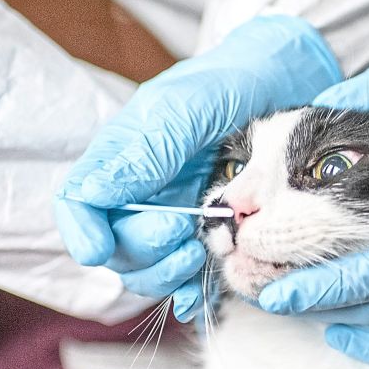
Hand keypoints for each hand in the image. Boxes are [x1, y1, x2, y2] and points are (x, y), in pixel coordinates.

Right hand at [55, 15, 340, 318]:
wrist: (289, 80)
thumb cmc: (236, 79)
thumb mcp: (192, 105)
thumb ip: (148, 148)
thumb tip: (94, 194)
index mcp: (123, 154)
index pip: (79, 202)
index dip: (81, 231)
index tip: (98, 250)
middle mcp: (141, 188)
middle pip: (115, 244)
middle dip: (143, 247)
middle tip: (184, 228)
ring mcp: (174, 211)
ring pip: (148, 266)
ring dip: (168, 270)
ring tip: (204, 248)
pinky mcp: (208, 231)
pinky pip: (188, 274)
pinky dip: (192, 287)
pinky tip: (205, 288)